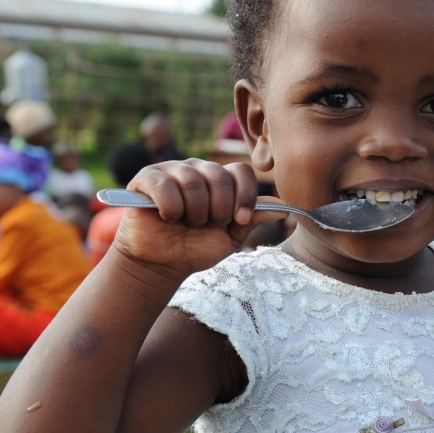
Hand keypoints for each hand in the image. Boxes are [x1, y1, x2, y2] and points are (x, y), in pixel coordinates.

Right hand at [111, 159, 283, 278]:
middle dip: (218, 210)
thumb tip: (286, 207)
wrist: (163, 264)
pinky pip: (166, 186)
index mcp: (220, 179)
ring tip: (187, 223)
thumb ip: (254, 218)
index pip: (242, 172)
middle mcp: (198, 169)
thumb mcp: (232, 235)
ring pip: (193, 182)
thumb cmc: (197, 247)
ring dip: (194, 213)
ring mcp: (171, 170)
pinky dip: (171, 209)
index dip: (245, 197)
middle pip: (220, 177)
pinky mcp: (147, 177)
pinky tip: (167, 217)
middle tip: (207, 225)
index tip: (239, 220)